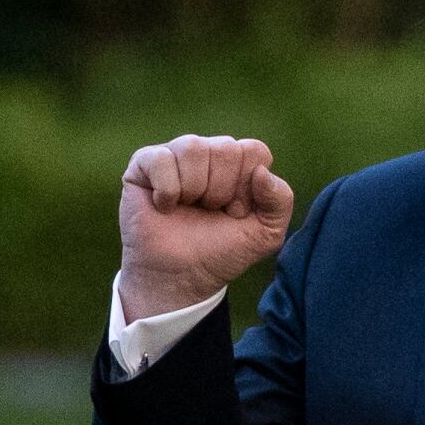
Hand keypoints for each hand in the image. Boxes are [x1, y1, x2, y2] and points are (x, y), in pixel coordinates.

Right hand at [118, 134, 295, 319]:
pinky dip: (167, 190)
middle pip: (227, 148)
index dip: (248, 187)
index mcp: (238, 164)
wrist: (180, 277)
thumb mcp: (265, 234)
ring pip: (194, 148)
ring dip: (195, 189)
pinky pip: (161, 159)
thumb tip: (262, 172)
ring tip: (188, 208)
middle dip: (222, 190)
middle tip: (210, 212)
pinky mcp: (144, 164)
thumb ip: (280, 201)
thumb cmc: (220, 252)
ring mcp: (175, 155)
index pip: (254, 151)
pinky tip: (165, 206)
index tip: (236, 213)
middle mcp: (208, 153)